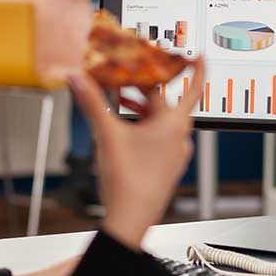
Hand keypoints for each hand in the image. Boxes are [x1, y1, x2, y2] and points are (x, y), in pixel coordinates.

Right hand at [69, 58, 206, 250]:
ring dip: (141, 107)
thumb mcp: (107, 134)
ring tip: (119, 98)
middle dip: (145, 88)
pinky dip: (142, 124)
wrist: (130, 221)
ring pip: (160, 120)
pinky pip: (158, 136)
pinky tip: (124, 126)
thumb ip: (91, 103)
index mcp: (174, 125)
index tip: (199, 54)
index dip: (196, 69)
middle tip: (129, 73)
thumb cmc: (128, 182)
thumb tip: (76, 79)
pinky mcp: (165, 165)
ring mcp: (174, 153)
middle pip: (165, 102)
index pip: (193, 88)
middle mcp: (179, 137)